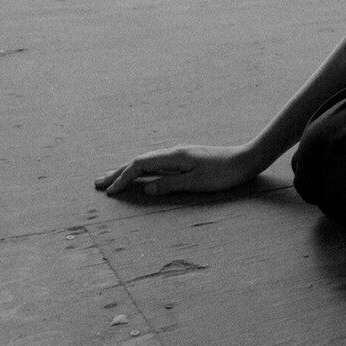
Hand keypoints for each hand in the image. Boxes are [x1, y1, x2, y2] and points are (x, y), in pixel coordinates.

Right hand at [95, 144, 260, 198]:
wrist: (247, 160)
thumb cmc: (224, 174)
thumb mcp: (197, 183)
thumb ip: (170, 185)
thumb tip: (146, 188)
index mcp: (174, 157)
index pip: (140, 165)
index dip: (123, 178)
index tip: (110, 192)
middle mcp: (174, 153)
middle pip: (139, 160)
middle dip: (118, 172)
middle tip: (97, 182)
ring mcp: (180, 154)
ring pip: (147, 161)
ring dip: (128, 169)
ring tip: (112, 177)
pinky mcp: (187, 159)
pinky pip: (156, 163)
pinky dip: (142, 169)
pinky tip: (141, 173)